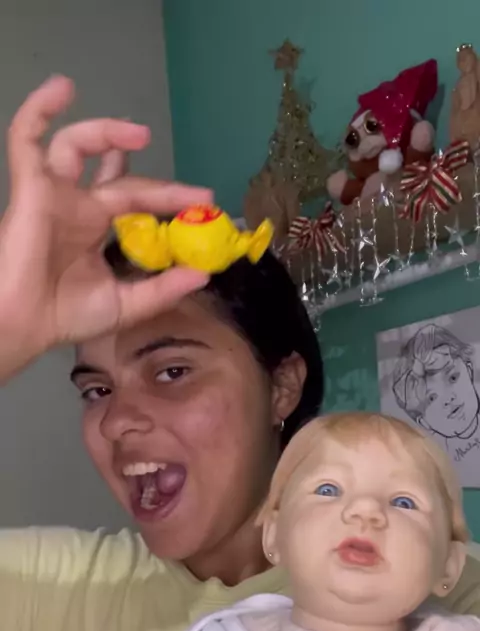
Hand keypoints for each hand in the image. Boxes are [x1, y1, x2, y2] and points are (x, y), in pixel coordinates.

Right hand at [0, 75, 212, 379]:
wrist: (24, 325)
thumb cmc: (65, 316)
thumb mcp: (126, 305)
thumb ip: (162, 289)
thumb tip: (204, 275)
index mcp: (97, 229)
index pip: (138, 201)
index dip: (169, 197)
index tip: (205, 200)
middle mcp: (78, 206)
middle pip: (120, 177)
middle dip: (159, 184)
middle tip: (193, 193)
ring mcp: (54, 193)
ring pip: (77, 145)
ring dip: (107, 132)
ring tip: (140, 134)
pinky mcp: (30, 186)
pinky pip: (25, 137)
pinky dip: (39, 110)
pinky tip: (61, 89)